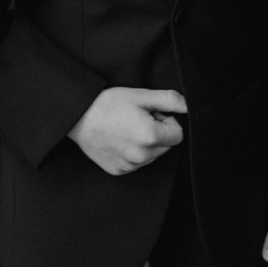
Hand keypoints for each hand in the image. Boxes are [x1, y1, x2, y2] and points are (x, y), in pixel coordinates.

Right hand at [68, 87, 187, 175]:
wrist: (78, 116)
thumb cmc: (107, 104)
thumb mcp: (141, 95)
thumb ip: (169, 100)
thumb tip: (189, 106)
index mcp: (150, 136)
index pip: (178, 134)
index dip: (167, 121)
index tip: (151, 113)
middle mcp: (142, 155)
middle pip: (166, 146)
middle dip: (158, 133)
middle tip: (137, 119)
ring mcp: (130, 166)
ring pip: (152, 155)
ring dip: (146, 144)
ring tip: (126, 128)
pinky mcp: (119, 171)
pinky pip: (136, 163)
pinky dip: (132, 152)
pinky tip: (119, 139)